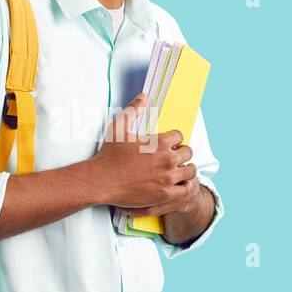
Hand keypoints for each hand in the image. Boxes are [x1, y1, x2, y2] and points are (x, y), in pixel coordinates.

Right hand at [90, 92, 197, 213]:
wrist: (101, 180)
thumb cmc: (109, 154)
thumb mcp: (118, 127)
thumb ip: (133, 110)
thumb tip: (144, 97)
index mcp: (160, 142)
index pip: (180, 136)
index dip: (174, 139)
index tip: (168, 145)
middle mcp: (167, 159)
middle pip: (188, 152)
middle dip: (182, 153)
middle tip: (173, 158)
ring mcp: (168, 178)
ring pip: (191, 171)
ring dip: (185, 169)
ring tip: (177, 172)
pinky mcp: (165, 194)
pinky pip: (186, 189)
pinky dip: (184, 186)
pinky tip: (177, 185)